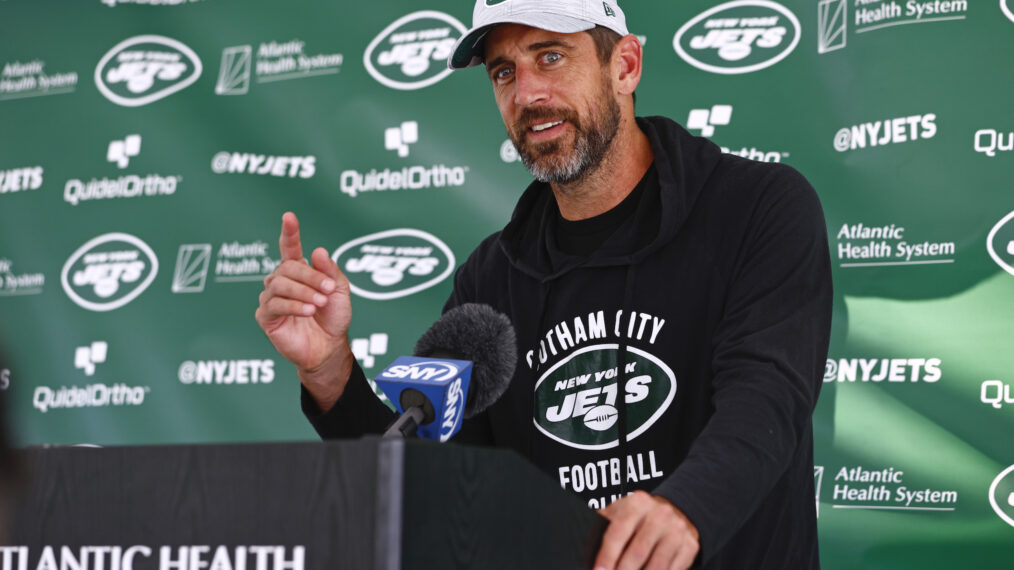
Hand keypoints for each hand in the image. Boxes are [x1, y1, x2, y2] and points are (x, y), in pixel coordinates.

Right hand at [255, 212, 354, 410]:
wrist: (330, 346)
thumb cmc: (334, 317)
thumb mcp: (339, 291)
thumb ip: (330, 271)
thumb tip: (317, 250)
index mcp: (299, 272)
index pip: (290, 248)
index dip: (290, 233)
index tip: (289, 217)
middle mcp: (282, 282)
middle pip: (288, 267)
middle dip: (310, 276)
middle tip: (327, 289)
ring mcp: (271, 298)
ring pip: (279, 284)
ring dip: (303, 292)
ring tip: (319, 304)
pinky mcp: (265, 316)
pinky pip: (274, 304)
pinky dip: (293, 305)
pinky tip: (308, 311)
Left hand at [594, 491, 699, 569]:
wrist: (675, 512)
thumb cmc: (639, 517)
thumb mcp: (621, 511)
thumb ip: (603, 522)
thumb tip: (582, 539)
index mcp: (637, 502)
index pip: (618, 532)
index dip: (607, 556)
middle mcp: (660, 514)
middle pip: (637, 552)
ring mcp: (677, 530)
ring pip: (656, 565)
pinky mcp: (690, 546)